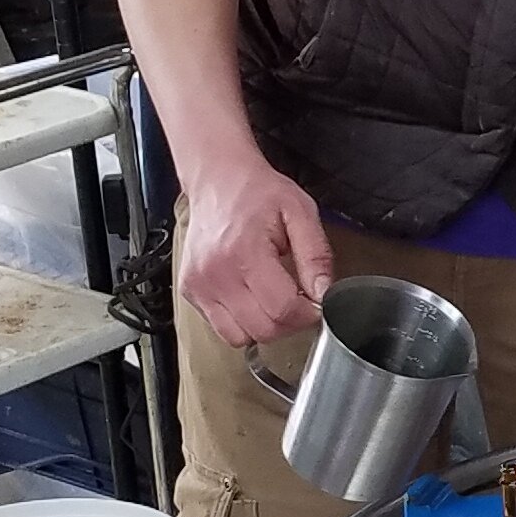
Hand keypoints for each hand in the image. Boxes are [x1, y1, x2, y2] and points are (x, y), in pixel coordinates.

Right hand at [178, 157, 332, 347]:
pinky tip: (251, 297)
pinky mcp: (190, 291)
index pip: (282, 309)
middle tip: (298, 299)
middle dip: (290, 322)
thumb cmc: (257, 192)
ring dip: (265, 326)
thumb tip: (324, 293)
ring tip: (274, 298)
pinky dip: (242, 323)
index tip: (314, 301)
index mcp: (245, 252)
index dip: (307, 312)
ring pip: (241, 337)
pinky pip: (222, 328)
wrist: (217, 179)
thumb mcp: (300, 212)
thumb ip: (316, 255)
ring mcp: (199, 285)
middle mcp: (216, 273)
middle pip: (263, 329)